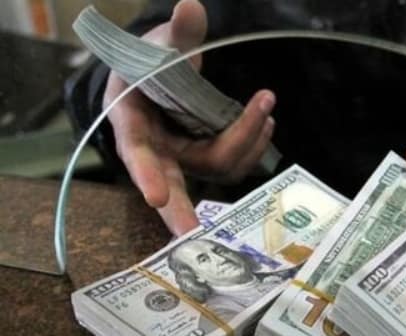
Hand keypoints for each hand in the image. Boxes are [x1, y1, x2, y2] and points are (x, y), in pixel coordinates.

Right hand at [104, 0, 275, 234]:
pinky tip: (265, 122)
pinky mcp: (206, 157)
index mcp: (131, 124)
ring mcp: (183, 158)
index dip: (145, 175)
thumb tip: (191, 6)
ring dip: (247, 144)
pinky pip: (233, 161)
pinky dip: (253, 143)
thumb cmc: (149, 63)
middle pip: (170, 187)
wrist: (156, 77)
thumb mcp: (159, 45)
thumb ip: (178, 33)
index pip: (137, 153)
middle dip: (182, 212)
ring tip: (266, 111)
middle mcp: (157, 150)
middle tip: (197, 235)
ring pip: (217, 167)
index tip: (157, 197)